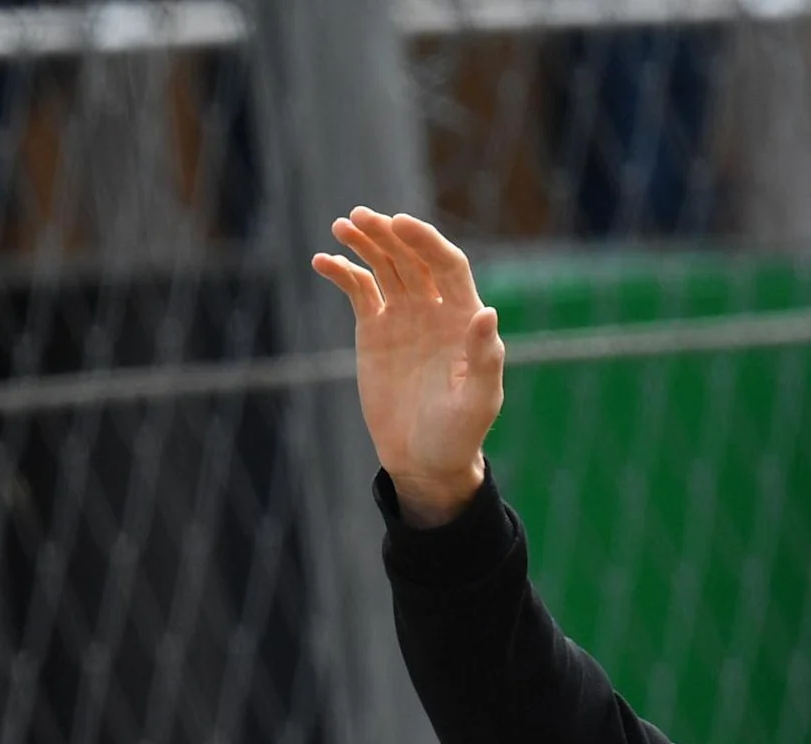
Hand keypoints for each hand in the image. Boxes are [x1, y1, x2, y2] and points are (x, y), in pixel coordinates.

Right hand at [313, 207, 502, 526]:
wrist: (424, 460)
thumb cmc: (459, 435)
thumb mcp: (478, 402)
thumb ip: (484, 358)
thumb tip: (488, 311)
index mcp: (464, 318)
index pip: (447, 264)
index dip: (425, 241)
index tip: (399, 223)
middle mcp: (435, 309)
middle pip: (412, 258)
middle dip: (388, 235)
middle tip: (360, 217)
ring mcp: (404, 316)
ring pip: (384, 266)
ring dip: (365, 243)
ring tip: (341, 226)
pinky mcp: (375, 330)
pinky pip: (359, 290)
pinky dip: (342, 272)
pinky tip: (323, 261)